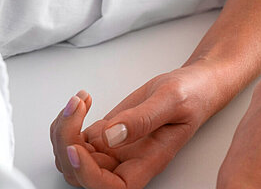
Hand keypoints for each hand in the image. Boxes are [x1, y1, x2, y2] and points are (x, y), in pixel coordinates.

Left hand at [50, 62, 222, 187]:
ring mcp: (115, 148)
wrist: (194, 84)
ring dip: (64, 131)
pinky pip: (75, 138)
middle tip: (75, 109)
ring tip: (78, 102)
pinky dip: (70, 120)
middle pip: (83, 174)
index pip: (112, 187)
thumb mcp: (173, 100)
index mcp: (149, 161)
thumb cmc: (192, 94)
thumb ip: (144, 118)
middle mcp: (128, 160)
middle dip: (67, 142)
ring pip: (73, 157)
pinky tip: (84, 100)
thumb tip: (111, 135)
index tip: (78, 148)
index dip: (88, 174)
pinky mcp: (107, 132)